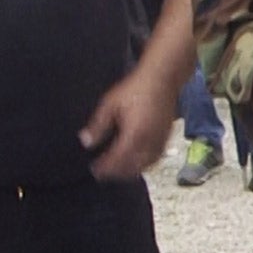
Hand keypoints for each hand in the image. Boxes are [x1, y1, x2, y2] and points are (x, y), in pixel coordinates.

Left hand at [78, 61, 183, 180]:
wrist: (162, 79)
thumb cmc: (135, 89)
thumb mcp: (110, 104)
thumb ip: (98, 126)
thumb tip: (86, 142)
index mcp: (134, 135)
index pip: (117, 160)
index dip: (104, 168)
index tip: (94, 170)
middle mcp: (149, 142)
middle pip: (132, 167)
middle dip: (116, 173)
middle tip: (103, 173)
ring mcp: (160, 140)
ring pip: (145, 165)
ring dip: (131, 171)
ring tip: (118, 170)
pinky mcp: (166, 137)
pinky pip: (156, 158)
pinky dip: (145, 164)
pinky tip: (136, 161)